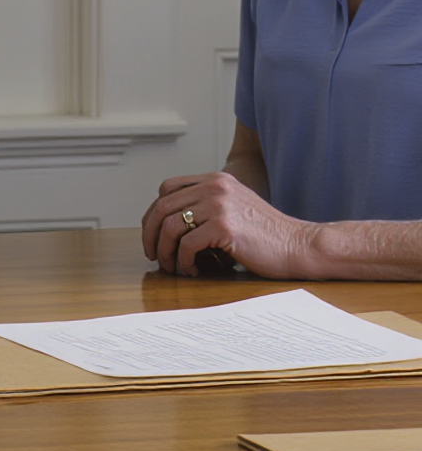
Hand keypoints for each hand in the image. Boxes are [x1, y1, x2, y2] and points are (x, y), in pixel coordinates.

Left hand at [141, 170, 319, 277]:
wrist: (300, 246)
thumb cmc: (267, 235)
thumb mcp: (234, 207)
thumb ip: (206, 205)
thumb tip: (168, 224)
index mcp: (215, 180)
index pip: (167, 189)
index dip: (154, 212)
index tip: (153, 233)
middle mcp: (214, 187)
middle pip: (162, 207)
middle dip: (150, 233)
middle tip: (153, 254)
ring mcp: (219, 205)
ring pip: (170, 226)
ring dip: (164, 250)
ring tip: (171, 266)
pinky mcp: (225, 227)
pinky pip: (187, 244)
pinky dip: (183, 260)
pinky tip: (191, 270)